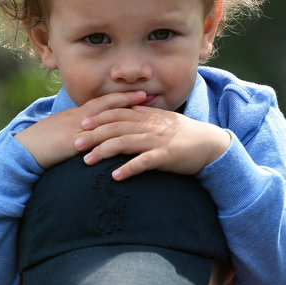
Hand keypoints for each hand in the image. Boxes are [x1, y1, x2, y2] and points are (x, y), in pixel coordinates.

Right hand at [15, 91, 146, 168]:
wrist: (24, 149)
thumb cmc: (43, 142)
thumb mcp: (64, 131)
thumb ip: (81, 129)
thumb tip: (96, 130)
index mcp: (77, 114)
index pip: (103, 102)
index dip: (121, 97)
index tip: (140, 93)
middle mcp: (78, 119)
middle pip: (105, 106)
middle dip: (126, 100)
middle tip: (146, 95)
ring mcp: (75, 130)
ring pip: (102, 120)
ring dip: (121, 116)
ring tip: (140, 115)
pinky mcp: (71, 144)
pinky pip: (93, 141)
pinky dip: (108, 140)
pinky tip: (123, 141)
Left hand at [75, 105, 230, 179]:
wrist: (210, 144)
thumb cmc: (186, 134)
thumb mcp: (164, 120)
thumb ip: (146, 114)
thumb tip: (129, 108)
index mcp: (148, 117)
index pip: (118, 114)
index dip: (98, 118)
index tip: (81, 124)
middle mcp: (150, 126)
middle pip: (116, 128)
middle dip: (93, 136)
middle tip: (74, 144)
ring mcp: (157, 140)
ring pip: (125, 143)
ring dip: (104, 152)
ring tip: (87, 161)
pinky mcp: (166, 156)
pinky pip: (144, 162)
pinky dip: (129, 168)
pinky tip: (115, 176)